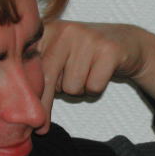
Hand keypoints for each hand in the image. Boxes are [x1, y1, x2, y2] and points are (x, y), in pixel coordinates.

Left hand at [35, 20, 154, 134]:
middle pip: (47, 79)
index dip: (28, 94)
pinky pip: (93, 87)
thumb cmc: (87, 56)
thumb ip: (41, 72)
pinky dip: (96, 89)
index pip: (30, 67)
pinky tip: (101, 75)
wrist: (128, 42)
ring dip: (79, 90)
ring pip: (71, 86)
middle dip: (46, 104)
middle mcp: (66, 30)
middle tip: (43, 126)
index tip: (27, 117)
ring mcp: (89, 38)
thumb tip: (29, 108)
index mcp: (48, 30)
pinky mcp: (109, 50)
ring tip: (86, 75)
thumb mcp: (61, 56)